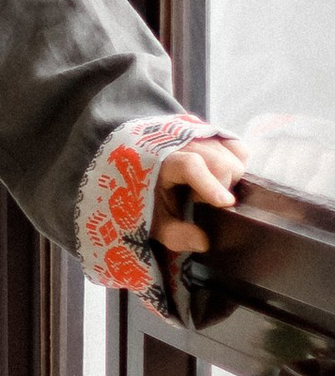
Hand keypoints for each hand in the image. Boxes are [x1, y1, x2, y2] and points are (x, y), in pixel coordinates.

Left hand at [153, 136, 245, 254]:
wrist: (137, 164)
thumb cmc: (145, 194)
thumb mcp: (152, 220)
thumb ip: (173, 234)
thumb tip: (203, 242)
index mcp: (162, 160)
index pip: (191, 165)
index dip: (210, 184)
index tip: (225, 203)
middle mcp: (182, 141)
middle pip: (219, 161)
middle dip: (221, 186)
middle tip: (201, 201)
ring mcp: (199, 134)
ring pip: (233, 153)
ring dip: (231, 176)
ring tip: (209, 188)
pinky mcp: (212, 133)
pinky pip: (237, 147)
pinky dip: (237, 163)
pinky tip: (222, 176)